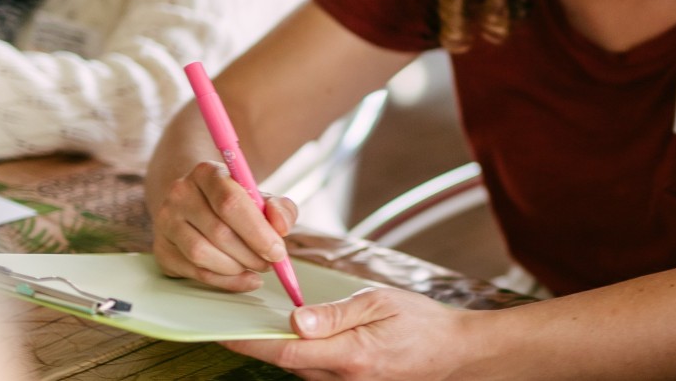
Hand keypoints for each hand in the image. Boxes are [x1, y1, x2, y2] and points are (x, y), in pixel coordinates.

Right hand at [152, 160, 298, 291]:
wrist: (196, 202)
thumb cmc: (232, 200)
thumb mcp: (258, 196)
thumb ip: (279, 208)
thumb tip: (282, 226)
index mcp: (206, 172)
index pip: (230, 203)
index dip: (257, 231)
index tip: (277, 250)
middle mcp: (180, 194)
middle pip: (218, 232)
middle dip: (251, 254)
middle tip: (270, 262)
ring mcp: (166, 222)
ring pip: (202, 254)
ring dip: (236, 268)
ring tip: (255, 266)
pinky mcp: (161, 249)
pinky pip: (194, 272)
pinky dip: (224, 281)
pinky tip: (243, 278)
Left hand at [224, 287, 470, 380]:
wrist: (453, 352)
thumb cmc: (420, 322)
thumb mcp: (379, 303)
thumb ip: (335, 314)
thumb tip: (295, 319)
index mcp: (351, 356)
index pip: (286, 353)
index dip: (251, 344)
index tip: (223, 331)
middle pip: (288, 364)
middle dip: (262, 343)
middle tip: (236, 316)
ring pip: (301, 369)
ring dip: (282, 349)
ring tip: (262, 321)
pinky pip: (317, 373)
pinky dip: (303, 355)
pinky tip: (299, 335)